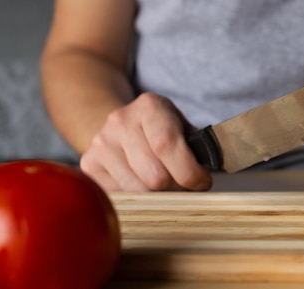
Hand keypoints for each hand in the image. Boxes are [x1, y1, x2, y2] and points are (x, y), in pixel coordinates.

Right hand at [80, 92, 212, 191]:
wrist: (120, 126)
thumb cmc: (160, 130)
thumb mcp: (182, 126)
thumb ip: (198, 144)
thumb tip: (213, 166)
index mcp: (150, 106)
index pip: (167, 144)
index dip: (188, 171)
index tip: (202, 182)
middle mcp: (121, 121)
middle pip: (154, 175)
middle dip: (176, 187)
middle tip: (183, 184)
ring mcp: (101, 143)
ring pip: (138, 190)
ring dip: (158, 195)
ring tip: (164, 184)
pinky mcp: (89, 165)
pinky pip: (121, 196)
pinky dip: (138, 198)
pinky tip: (143, 183)